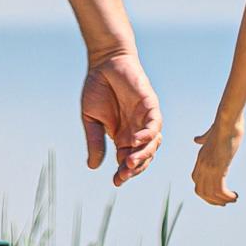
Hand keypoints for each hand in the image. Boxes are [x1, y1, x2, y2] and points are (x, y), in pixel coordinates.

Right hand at [80, 49, 163, 185]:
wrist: (104, 63)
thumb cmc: (98, 89)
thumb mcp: (91, 119)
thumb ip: (95, 141)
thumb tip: (93, 167)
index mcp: (123, 136)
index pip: (129, 160)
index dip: (125, 173)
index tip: (116, 182)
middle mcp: (137, 131)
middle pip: (143, 157)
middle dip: (135, 168)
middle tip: (123, 174)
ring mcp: (146, 119)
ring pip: (152, 144)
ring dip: (143, 156)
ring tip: (128, 163)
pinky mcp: (151, 106)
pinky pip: (154, 125)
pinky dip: (147, 136)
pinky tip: (133, 141)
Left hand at [190, 116, 241, 206]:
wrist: (227, 120)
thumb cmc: (224, 126)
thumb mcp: (211, 135)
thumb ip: (204, 138)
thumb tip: (196, 139)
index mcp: (201, 158)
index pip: (196, 181)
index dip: (206, 191)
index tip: (218, 194)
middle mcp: (202, 164)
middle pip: (200, 190)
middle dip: (213, 200)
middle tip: (226, 202)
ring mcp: (209, 166)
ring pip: (209, 193)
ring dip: (222, 200)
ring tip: (233, 199)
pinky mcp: (218, 167)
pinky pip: (219, 189)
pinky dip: (226, 196)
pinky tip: (235, 195)